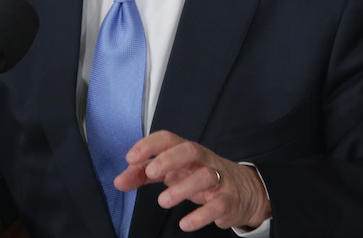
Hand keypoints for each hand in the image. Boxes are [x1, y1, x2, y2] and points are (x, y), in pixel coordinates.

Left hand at [115, 130, 270, 231]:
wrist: (244, 191)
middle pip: (190, 150)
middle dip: (170, 159)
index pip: (168, 138)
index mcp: (186, 152)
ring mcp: (219, 179)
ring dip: (183, 188)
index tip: (131, 157)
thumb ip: (144, 174)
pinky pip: (218, 204)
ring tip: (163, 201)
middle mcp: (203, 161)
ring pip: (205, 176)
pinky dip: (202, 215)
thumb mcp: (172, 172)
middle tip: (152, 173)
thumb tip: (118, 181)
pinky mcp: (229, 200)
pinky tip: (186, 223)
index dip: (150, 145)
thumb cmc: (199, 177)